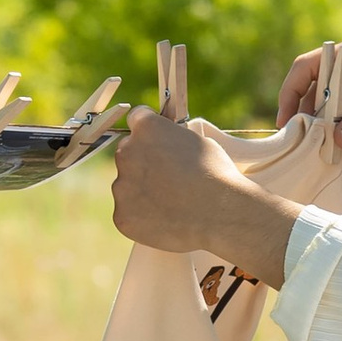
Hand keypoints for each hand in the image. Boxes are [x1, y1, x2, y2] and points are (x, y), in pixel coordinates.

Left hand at [111, 107, 299, 278]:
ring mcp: (121, 186)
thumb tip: (168, 146)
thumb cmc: (217, 176)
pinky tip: (165, 222)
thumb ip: (173, 141)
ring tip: (171, 206)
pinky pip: (129, 214)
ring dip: (142, 192)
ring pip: (126, 186)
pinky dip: (142, 219)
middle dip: (143, 163)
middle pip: (128, 153)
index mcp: (147, 127)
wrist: (220, 214)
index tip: (157, 142)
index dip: (149, 131)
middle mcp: (126, 152)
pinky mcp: (122, 216)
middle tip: (167, 180)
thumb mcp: (198, 143)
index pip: (137, 119)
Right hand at [277, 40, 341, 157]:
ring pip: (325, 104)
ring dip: (319, 126)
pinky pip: (340, 115)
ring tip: (313, 150)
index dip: (291, 91)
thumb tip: (337, 139)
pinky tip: (332, 148)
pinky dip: (335, 130)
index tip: (285, 120)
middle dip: (303, 114)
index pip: (310, 67)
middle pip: (313, 88)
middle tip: (298, 143)